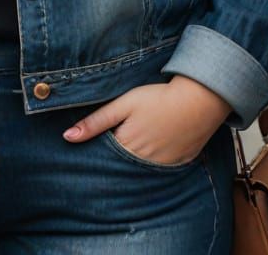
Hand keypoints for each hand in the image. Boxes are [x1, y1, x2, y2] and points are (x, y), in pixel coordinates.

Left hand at [62, 75, 231, 165]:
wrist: (199, 100)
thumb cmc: (158, 98)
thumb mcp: (123, 104)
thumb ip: (96, 122)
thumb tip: (68, 137)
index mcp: (127, 147)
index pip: (104, 156)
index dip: (97, 149)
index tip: (92, 143)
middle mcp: (143, 162)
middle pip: (121, 165)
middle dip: (113, 159)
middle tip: (118, 138)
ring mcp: (163, 165)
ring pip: (140, 169)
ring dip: (134, 161)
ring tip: (137, 141)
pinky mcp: (179, 163)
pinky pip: (161, 169)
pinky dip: (154, 162)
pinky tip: (155, 146)